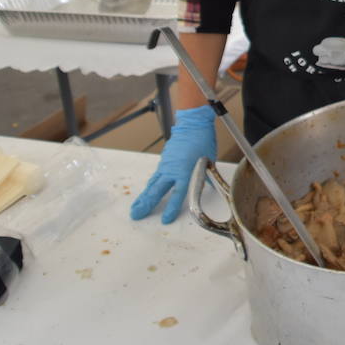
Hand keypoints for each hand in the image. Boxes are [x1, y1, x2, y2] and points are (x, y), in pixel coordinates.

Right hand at [130, 104, 217, 223]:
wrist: (193, 124)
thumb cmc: (202, 141)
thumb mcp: (209, 162)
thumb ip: (204, 177)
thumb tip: (208, 187)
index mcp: (186, 172)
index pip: (178, 194)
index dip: (171, 208)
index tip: (165, 220)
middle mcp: (173, 170)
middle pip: (157, 191)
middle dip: (146, 205)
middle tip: (136, 216)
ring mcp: (166, 165)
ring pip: (153, 184)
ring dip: (144, 197)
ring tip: (135, 208)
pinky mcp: (164, 160)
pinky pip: (156, 176)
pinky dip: (150, 185)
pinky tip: (146, 192)